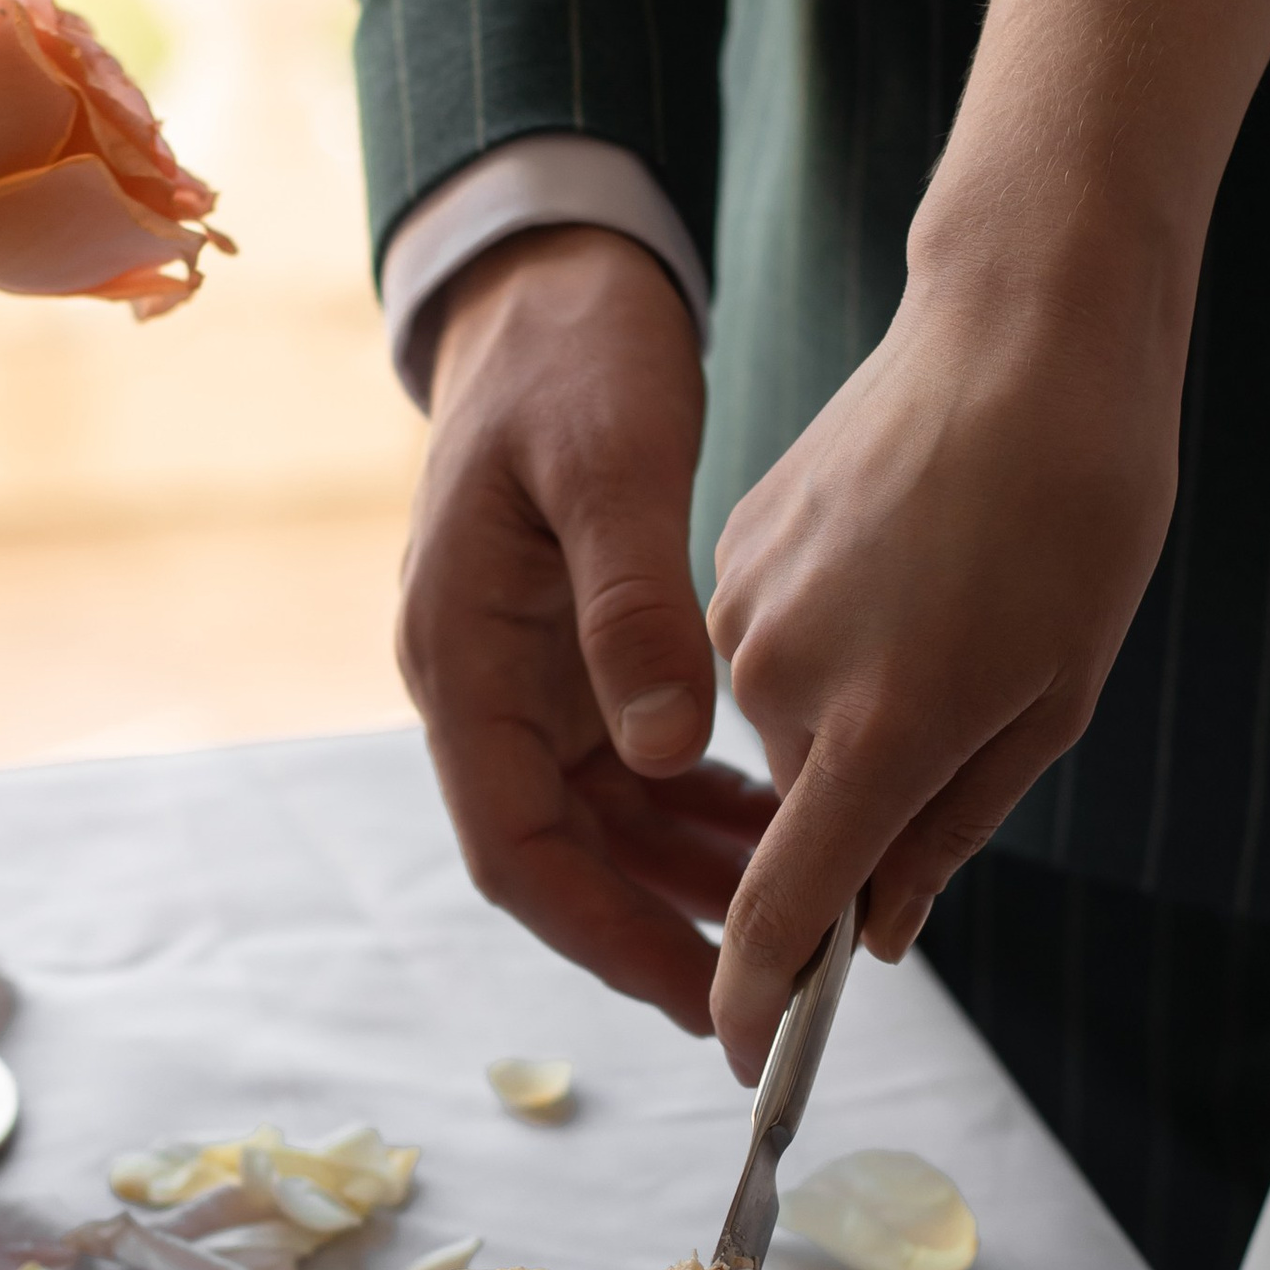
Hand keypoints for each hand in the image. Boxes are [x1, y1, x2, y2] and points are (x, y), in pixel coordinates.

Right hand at [399, 226, 771, 1034]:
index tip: (703, 990)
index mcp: (461, 659)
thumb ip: (630, 606)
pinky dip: (707, 803)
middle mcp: (483, 686)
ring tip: (808, 905)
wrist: (556, 279)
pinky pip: (637, 765)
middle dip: (663, 927)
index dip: (605, 934)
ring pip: (610, 820)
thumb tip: (663, 750)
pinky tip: (791, 816)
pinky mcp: (577, 654)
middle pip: (566, 857)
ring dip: (698, 870)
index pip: (519, 850)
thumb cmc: (570, 356)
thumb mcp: (606, 464)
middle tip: (780, 983)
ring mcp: (528, 675)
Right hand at [702, 241, 1185, 1075]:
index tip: (752, 1061)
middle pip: (798, 814)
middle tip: (976, 709)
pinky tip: (908, 564)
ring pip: (785, 730)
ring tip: (953, 611)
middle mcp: (783, 685)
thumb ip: (950, 827)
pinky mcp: (733, 553)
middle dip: (861, 810)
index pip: (777, 913)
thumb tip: (879, 922)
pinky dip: (831, 644)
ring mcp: (745, 613)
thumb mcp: (1053, 698)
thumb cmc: (1078, 508)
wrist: (1026, 325)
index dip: (756, 1001)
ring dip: (850, 717)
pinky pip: (770, 648)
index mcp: (875, 734)